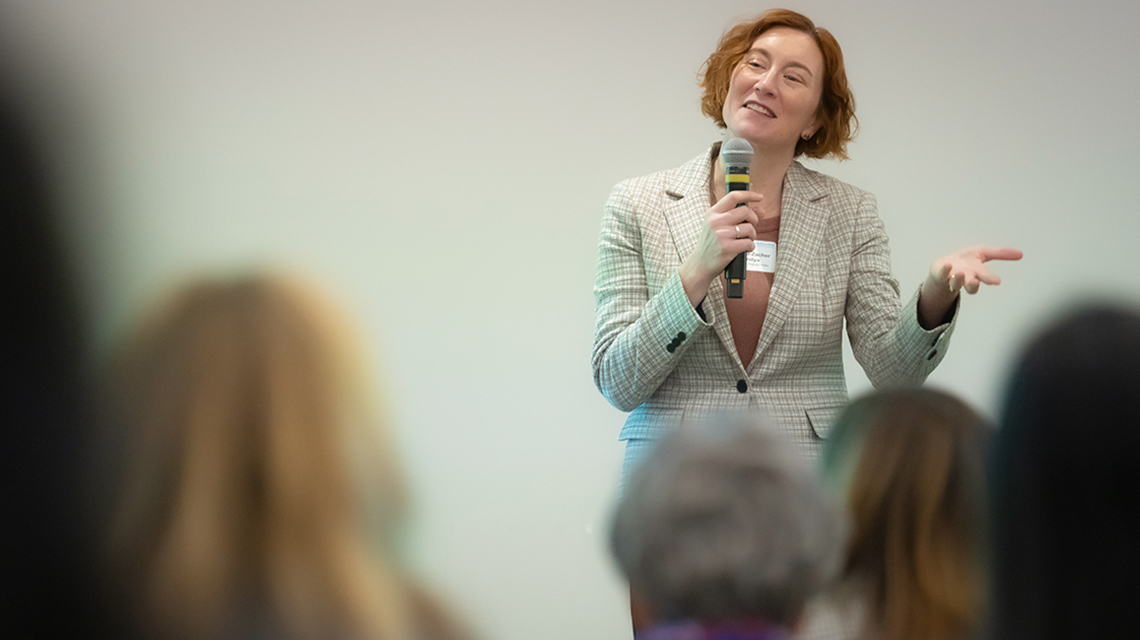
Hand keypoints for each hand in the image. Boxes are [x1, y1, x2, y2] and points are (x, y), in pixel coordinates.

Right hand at [678, 190, 762, 305]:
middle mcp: (716, 221)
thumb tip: (761, 210)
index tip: (759, 196)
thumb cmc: (710, 245)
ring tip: (746, 240)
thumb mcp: (718, 226)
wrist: (699, 265)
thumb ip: (738, 216)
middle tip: (751, 227)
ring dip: (753, 235)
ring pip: (750, 228)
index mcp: (712, 213)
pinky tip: (745, 249)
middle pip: (745, 211)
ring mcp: (721, 234)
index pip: (733, 196)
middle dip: (754, 219)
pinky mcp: (727, 247)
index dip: (749, 194)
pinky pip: (749, 243)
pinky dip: (751, 247)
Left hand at [930, 245, 1023, 294]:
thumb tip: (1021, 254)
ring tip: (960, 274)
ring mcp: (952, 276)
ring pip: (956, 282)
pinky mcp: (941, 273)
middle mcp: (965, 278)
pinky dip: (945, 270)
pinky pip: (942, 274)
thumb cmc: (966, 261)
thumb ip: (1001, 254)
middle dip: (974, 284)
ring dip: (958, 279)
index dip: (990, 280)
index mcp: (977, 273)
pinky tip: (948, 265)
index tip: (997, 281)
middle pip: (971, 285)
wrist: (944, 266)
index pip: (985, 278)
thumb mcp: (984, 253)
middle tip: (976, 282)